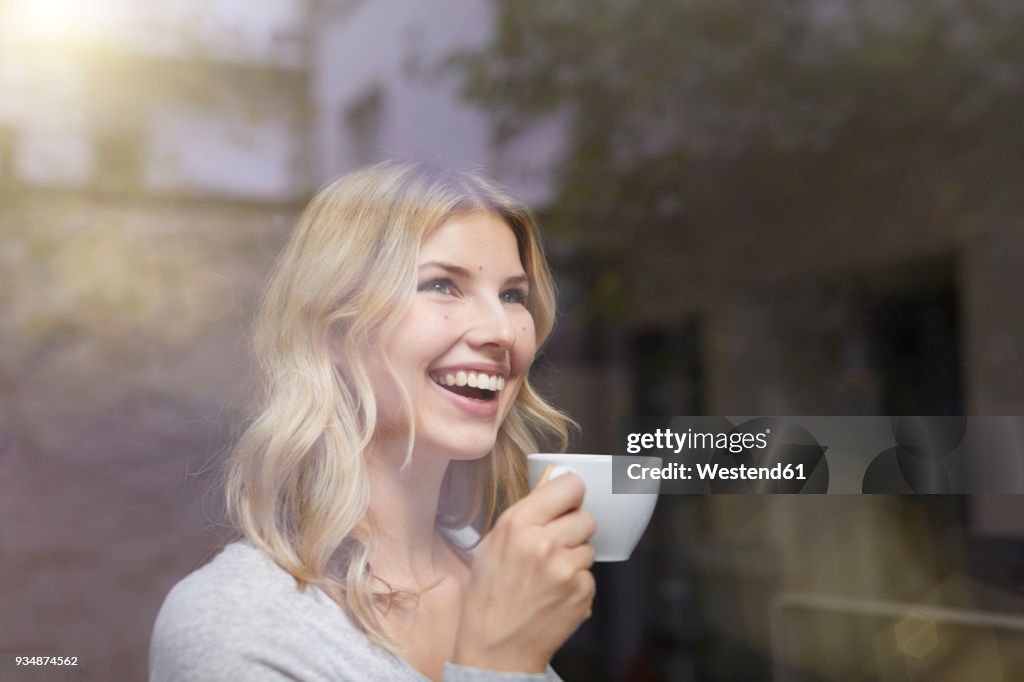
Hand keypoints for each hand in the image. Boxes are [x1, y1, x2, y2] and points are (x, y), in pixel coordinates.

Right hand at [451, 467, 596, 672]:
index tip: (567, 499)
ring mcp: (566, 570)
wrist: (495, 649)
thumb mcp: (493, 543)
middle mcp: (544, 544)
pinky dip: (576, 583)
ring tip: (548, 575)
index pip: (569, 486)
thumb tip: (553, 480)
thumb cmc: (489, 596)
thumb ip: (526, 511)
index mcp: (518, 524)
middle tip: (552, 545)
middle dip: (573, 529)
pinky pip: (589, 575)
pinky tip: (554, 594)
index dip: (570, 493)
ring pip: (589, 547)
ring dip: (574, 558)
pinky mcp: (582, 593)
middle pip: (586, 517)